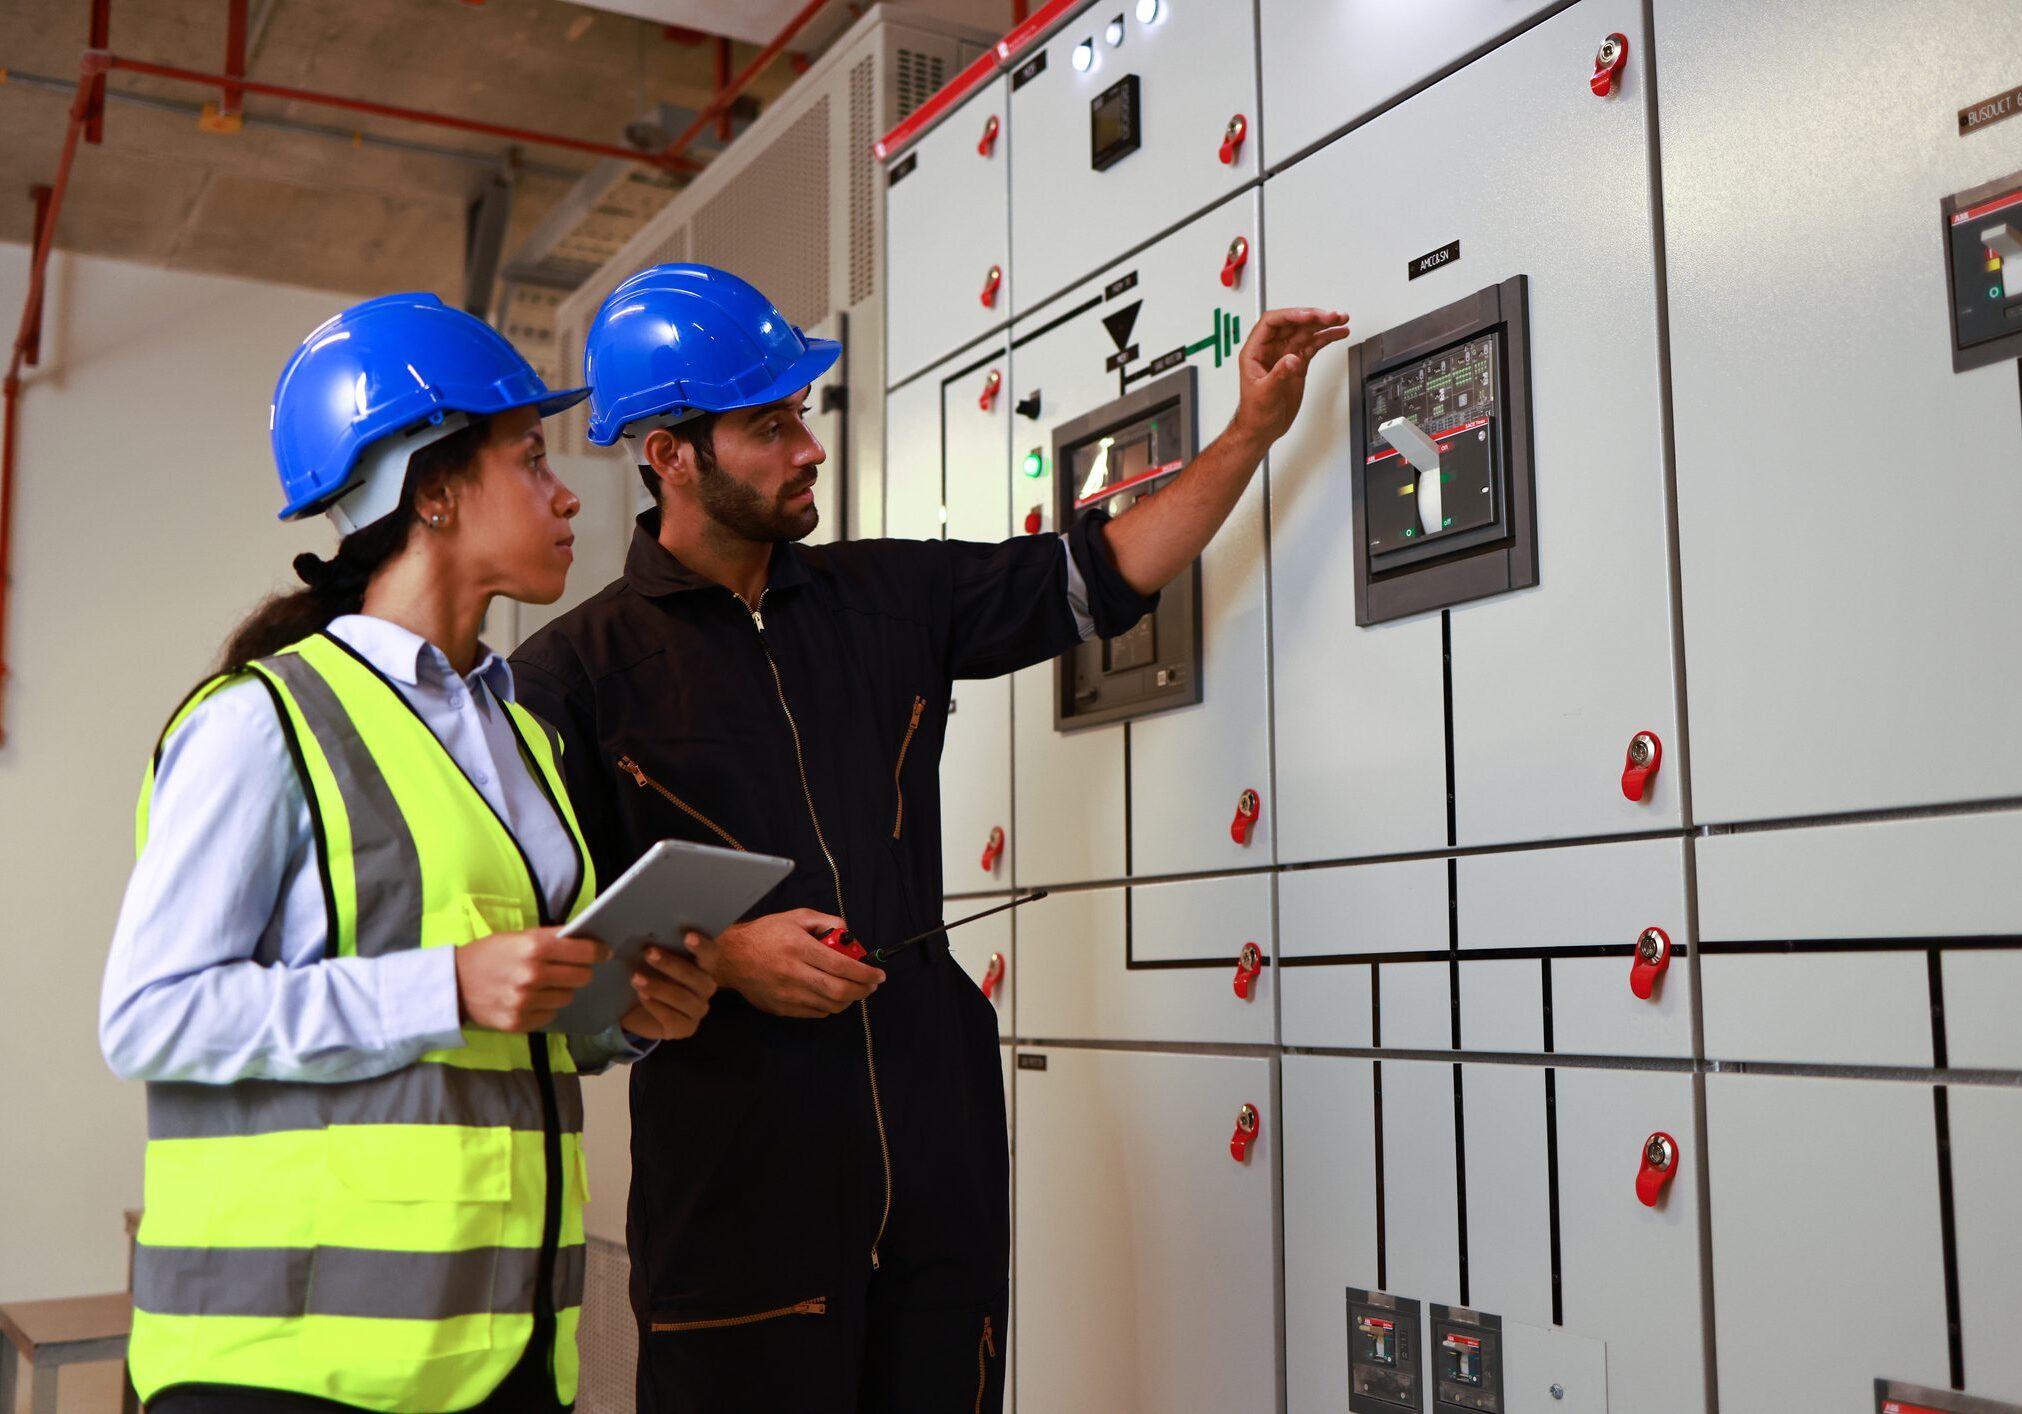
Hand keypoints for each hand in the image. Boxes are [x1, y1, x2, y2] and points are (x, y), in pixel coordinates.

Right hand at [454, 928, 608, 1032]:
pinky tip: (528, 999)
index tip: (603, 952)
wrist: (452, 984)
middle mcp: (533, 974)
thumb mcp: (518, 937)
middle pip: (582, 977)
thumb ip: (550, 940)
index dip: (599, 951)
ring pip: (568, 997)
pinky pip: (551, 1015)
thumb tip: (587, 942)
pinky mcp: (519, 1022)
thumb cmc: (488, 955)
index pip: (585, 952)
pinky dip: (545, 1007)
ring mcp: (526, 1001)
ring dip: (560, 990)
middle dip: (579, 971)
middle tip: (568, 968)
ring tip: (541, 983)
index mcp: (534, 947)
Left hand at [620, 939, 717, 1040]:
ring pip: (684, 999)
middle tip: (649, 953)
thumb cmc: (649, 976)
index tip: (687, 935)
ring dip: (659, 987)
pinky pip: (674, 1019)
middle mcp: (705, 988)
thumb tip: (646, 935)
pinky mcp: (685, 1029)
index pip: (711, 954)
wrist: (637, 1011)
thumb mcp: (652, 961)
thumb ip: (657, 948)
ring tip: (635, 978)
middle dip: (672, 965)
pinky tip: (642, 997)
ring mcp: (697, 1010)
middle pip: (697, 978)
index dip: (702, 946)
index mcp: (703, 966)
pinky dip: (656, 1006)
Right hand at [689, 908, 884, 1018]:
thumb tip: (849, 935)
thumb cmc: (765, 934)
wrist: (731, 957)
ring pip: (831, 1005)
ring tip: (854, 989)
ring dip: (849, 999)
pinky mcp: (782, 1008)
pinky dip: (830, 1006)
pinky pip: (816, 1013)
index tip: (878, 974)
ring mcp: (788, 994)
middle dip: (863, 990)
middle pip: (840, 991)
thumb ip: (826, 922)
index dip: (865, 972)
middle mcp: (794, 973)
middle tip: (872, 985)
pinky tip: (831, 995)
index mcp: (799, 948)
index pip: (841, 965)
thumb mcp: (796, 917)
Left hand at [1231, 307, 1350, 444]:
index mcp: (1255, 351)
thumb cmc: (1255, 413)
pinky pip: (1313, 345)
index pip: (1272, 323)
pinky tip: (1338, 333)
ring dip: (1323, 324)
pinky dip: (1326, 338)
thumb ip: (1278, 375)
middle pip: (1292, 323)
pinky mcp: (1298, 363)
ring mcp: (1286, 355)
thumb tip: (1291, 358)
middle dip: (1312, 317)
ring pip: (1305, 332)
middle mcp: (1270, 349)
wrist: (1262, 429)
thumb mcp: (1264, 394)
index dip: (1291, 315)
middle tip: (1330, 316)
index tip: (1309, 316)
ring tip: (1340, 320)